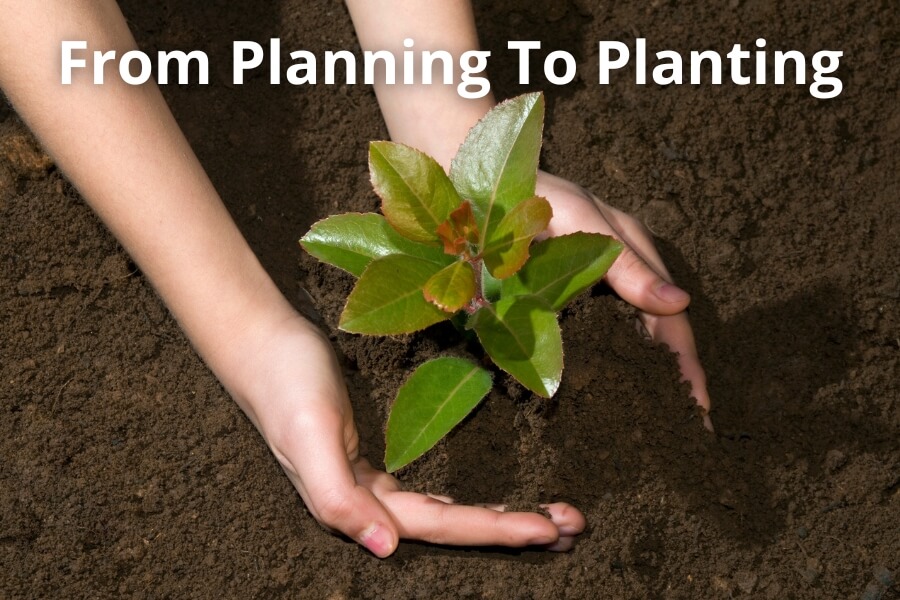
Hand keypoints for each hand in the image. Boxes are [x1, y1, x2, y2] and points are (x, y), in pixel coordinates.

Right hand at [238, 315, 585, 557]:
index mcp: (356, 505)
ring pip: (447, 510)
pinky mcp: (371, 457)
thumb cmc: (285, 386)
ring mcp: (370, 482)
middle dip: (513, 528)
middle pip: (453, 525)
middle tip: (574, 526)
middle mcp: (368, 503)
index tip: (549, 530)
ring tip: (551, 518)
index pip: (440, 525)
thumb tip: (385, 550)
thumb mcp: (307, 439)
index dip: (494, 530)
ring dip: (498, 515)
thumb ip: (338, 497)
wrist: (260, 344)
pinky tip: (489, 501)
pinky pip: (429, 489)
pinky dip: (465, 498)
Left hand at [537, 172, 711, 429]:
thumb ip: (623, 262)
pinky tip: (608, 394)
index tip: (700, 411)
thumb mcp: (581, 221)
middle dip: (673, 381)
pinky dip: (608, 366)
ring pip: (627, 340)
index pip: (670, 320)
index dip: (686, 366)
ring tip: (656, 422)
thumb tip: (678, 303)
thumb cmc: (531, 191)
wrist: (476, 178)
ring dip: (644, 379)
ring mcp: (590, 286)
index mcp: (632, 253)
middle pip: (655, 336)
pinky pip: (592, 336)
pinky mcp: (561, 295)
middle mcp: (618, 273)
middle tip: (686, 432)